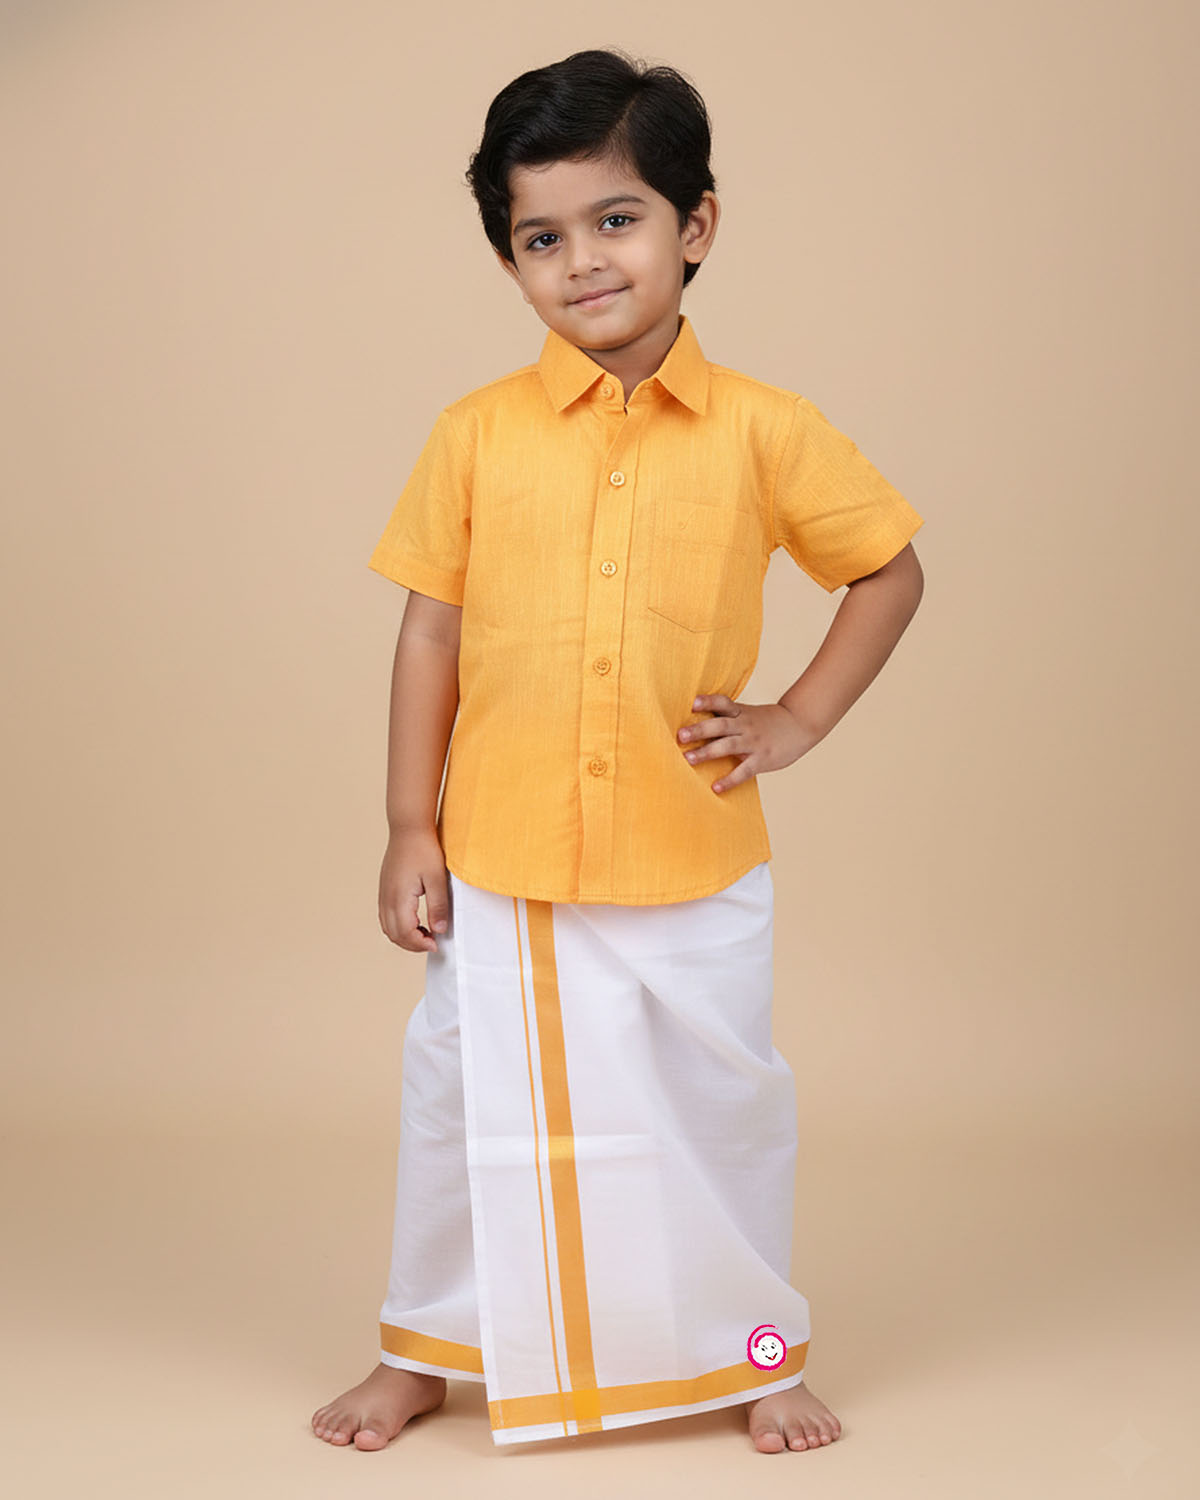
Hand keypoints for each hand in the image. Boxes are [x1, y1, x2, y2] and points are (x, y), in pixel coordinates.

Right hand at [378, 826, 450, 951]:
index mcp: (399, 898)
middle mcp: (387, 899)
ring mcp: (383, 894)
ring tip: (424, 933)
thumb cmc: (423, 850)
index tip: (436, 943)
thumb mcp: (437, 879)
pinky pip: (386, 917)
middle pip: (394, 935)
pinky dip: (398, 926)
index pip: (405, 933)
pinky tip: (414, 921)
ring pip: (387, 928)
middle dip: (412, 944)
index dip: (420, 944)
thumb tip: (439, 930)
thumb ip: (437, 906)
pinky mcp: (384, 889)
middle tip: (432, 942)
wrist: (409, 829)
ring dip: (404, 937)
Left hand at [677, 694, 815, 793]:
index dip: (709, 702)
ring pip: (727, 746)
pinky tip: (716, 788)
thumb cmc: (768, 721)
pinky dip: (729, 780)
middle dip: (699, 730)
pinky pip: (743, 771)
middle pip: (720, 725)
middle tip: (681, 736)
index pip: (723, 703)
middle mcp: (745, 726)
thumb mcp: (749, 714)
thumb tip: (697, 725)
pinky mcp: (762, 759)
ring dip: (707, 752)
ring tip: (688, 759)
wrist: (800, 725)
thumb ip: (727, 718)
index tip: (693, 703)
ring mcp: (753, 742)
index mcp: (741, 713)